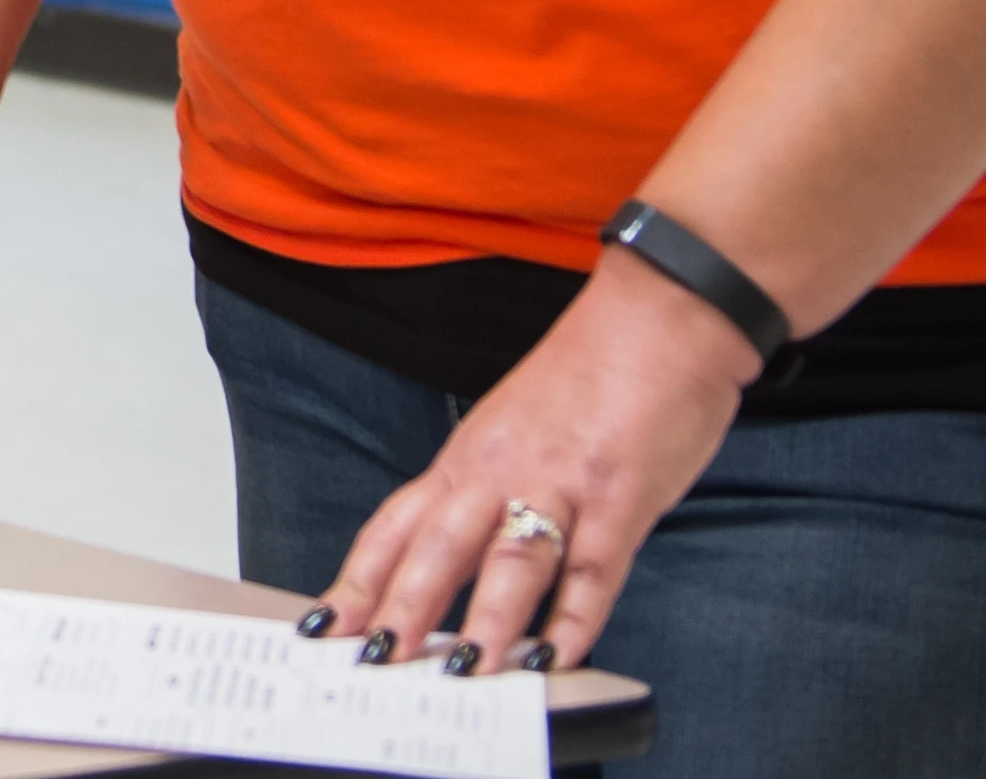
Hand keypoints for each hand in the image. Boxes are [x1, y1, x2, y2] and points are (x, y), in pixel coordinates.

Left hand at [318, 258, 758, 675]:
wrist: (662, 313)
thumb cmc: (590, 377)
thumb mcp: (511, 431)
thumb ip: (480, 494)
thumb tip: (445, 561)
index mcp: (468, 458)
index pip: (395, 528)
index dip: (359, 580)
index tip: (323, 628)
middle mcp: (501, 471)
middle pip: (438, 547)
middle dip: (402, 608)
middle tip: (374, 662)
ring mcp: (562, 485)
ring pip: (511, 560)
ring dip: (486, 620)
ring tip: (463, 672)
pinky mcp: (622, 498)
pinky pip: (595, 570)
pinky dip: (577, 619)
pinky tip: (558, 657)